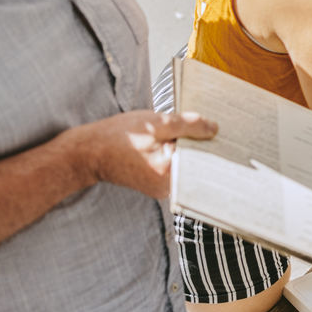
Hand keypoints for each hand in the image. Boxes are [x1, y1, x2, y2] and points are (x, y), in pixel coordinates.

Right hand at [70, 110, 217, 199]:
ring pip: (186, 165)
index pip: (205, 161)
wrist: (87, 152)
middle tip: (212, 127)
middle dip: (204, 146)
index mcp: (170, 174)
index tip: (225, 133)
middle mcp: (168, 188)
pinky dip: (178, 154)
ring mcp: (162, 188)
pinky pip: (175, 168)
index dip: (215, 145)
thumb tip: (214, 129)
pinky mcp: (156, 184)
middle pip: (198, 165)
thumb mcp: (157, 123)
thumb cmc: (119, 136)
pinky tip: (177, 139)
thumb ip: (188, 125)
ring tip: (193, 131)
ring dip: (190, 148)